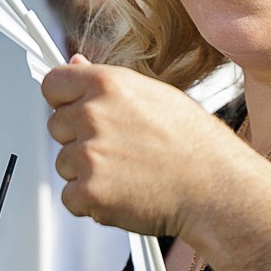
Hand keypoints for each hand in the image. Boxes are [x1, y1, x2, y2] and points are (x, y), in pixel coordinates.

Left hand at [43, 59, 265, 240]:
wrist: (217, 190)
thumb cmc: (196, 146)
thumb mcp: (156, 96)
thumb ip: (109, 85)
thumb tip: (76, 67)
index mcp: (108, 85)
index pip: (53, 84)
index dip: (62, 99)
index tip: (72, 109)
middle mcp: (93, 115)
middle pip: (55, 125)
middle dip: (78, 139)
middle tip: (118, 150)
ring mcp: (89, 155)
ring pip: (63, 164)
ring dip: (86, 173)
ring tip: (128, 174)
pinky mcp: (89, 192)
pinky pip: (70, 198)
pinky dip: (92, 203)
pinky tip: (124, 194)